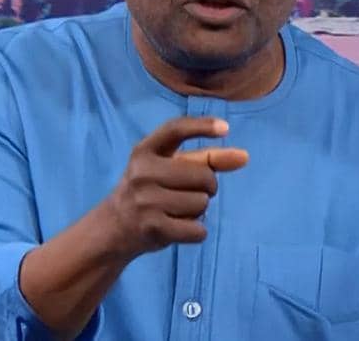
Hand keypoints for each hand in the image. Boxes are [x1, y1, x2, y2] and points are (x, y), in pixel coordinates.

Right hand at [103, 116, 248, 257]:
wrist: (114, 227)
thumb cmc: (151, 190)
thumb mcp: (169, 168)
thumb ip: (206, 159)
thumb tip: (244, 156)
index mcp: (144, 151)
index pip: (175, 129)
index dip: (202, 126)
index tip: (226, 129)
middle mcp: (142, 172)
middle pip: (204, 176)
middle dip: (208, 186)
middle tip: (188, 192)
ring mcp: (146, 201)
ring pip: (202, 203)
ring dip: (199, 210)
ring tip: (177, 211)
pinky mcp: (153, 228)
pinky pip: (198, 230)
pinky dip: (196, 232)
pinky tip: (179, 228)